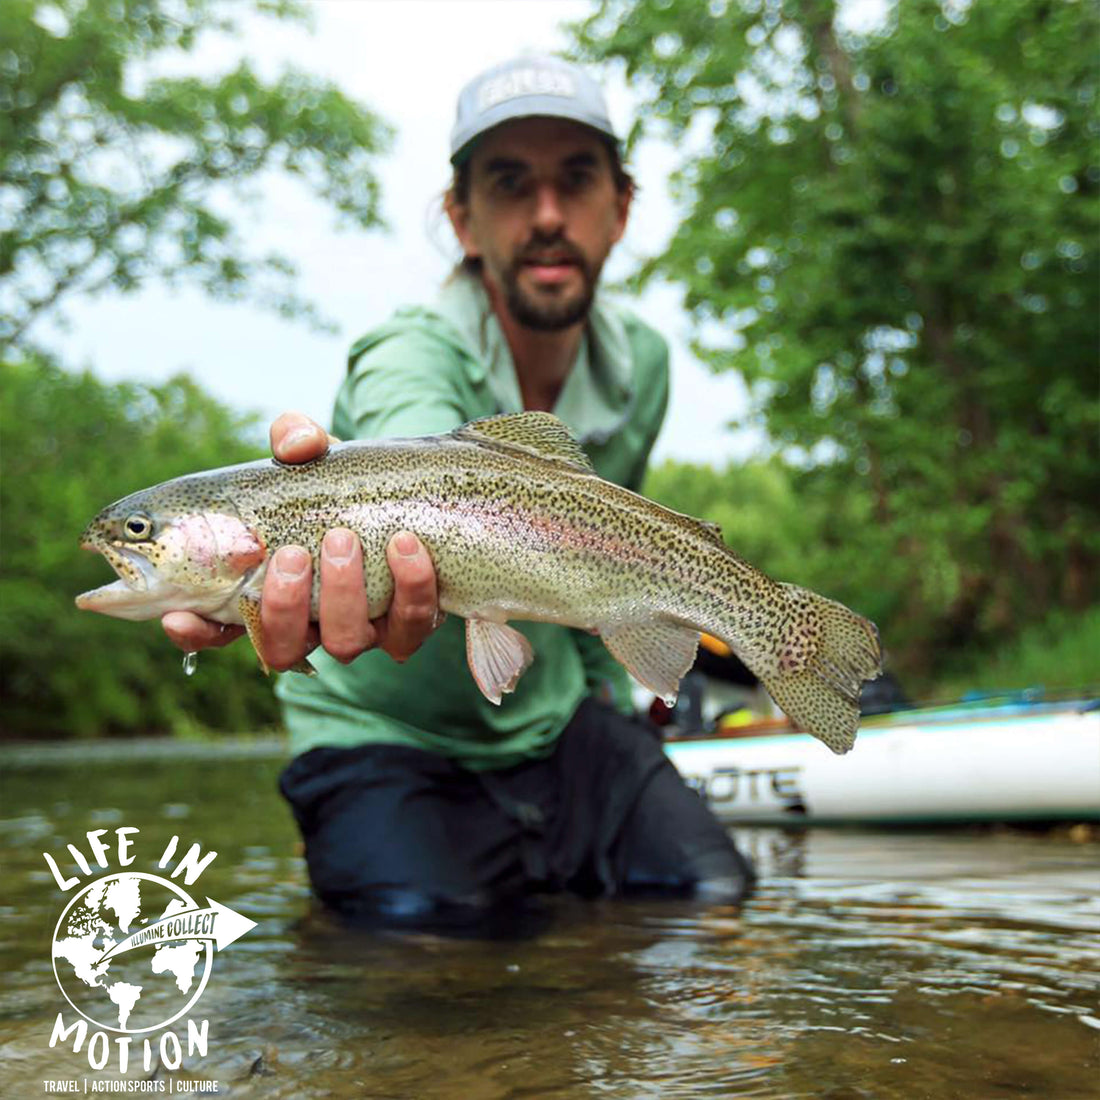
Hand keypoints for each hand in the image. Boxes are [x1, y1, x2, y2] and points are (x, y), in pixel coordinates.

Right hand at [162, 412, 441, 668]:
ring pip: (343, 642)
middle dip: (282, 606)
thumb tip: (295, 444)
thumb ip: (295, 440)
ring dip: (341, 594)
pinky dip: (409, 587)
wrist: (410, 496)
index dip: (195, 634)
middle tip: (292, 554)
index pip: (217, 630)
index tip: (179, 615)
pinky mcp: (407, 626)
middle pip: (282, 647)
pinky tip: (407, 545)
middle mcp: (309, 624)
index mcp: (265, 592)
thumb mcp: (314, 458)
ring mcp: (358, 630)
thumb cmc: (341, 485)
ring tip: (343, 538)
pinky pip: (408, 627)